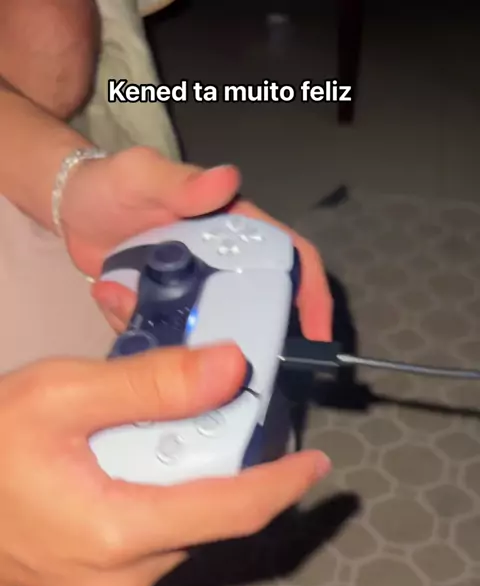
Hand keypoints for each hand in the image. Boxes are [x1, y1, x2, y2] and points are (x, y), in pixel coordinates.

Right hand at [0, 344, 328, 585]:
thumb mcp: (59, 395)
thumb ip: (150, 385)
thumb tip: (231, 368)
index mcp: (119, 534)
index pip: (231, 512)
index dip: (282, 485)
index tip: (318, 463)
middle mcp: (122, 584)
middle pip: (206, 524)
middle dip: (228, 473)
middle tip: (223, 419)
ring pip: (178, 537)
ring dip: (188, 489)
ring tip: (166, 437)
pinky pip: (148, 550)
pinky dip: (158, 508)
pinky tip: (131, 471)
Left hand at [60, 147, 331, 341]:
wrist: (70, 211)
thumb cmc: (113, 183)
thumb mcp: (143, 175)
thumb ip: (182, 182)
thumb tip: (228, 182)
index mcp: (233, 228)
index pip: (288, 258)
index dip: (311, 293)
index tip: (316, 334)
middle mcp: (221, 266)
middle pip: (256, 310)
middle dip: (249, 340)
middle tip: (236, 368)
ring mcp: (193, 295)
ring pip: (208, 333)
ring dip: (184, 343)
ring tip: (151, 331)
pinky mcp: (165, 315)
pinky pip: (169, 338)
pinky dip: (147, 337)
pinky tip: (120, 314)